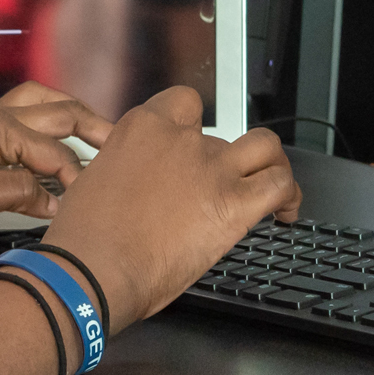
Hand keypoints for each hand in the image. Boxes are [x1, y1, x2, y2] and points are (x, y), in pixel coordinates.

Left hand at [0, 82, 114, 262]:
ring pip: (44, 113)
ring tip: (102, 140)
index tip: (92, 198)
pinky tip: (65, 161)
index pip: (51, 146)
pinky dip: (54, 140)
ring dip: (73, 122)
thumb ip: (15, 192)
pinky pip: (29, 135)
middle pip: (56, 110)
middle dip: (91, 124)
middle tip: (122, 144)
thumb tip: (57, 199)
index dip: (75, 172)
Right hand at [39, 87, 299, 330]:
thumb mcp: (94, 181)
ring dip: (271, 165)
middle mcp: (182, 140)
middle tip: (223, 186)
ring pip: (265, 147)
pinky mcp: (233, 204)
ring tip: (272, 186)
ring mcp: (212, 169)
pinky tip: (286, 213)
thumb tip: (137, 181)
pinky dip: (289, 197)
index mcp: (143, 129)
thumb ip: (124, 169)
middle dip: (227, 160)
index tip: (192, 149)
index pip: (185, 104)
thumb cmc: (84, 239)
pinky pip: (279, 185)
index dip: (194, 128)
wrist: (93, 270)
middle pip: (225, 134)